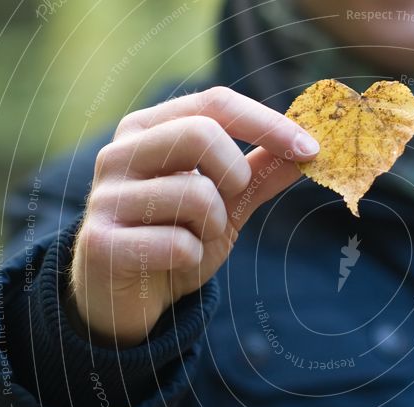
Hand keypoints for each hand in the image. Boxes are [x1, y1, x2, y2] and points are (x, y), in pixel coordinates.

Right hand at [68, 86, 318, 345]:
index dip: (269, 124)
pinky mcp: (101, 241)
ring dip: (212, 227)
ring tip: (192, 240)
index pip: (215, 104)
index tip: (312, 149)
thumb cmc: (175, 238)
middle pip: (203, 133)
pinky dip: (192, 258)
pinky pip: (178, 243)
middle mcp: (120, 153)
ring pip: (196, 194)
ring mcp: (106, 196)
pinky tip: (173, 263)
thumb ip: (259, 174)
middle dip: (235, 175)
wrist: (126, 296)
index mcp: (148, 129)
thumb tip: (309, 152)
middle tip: (226, 204)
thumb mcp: (224, 203)